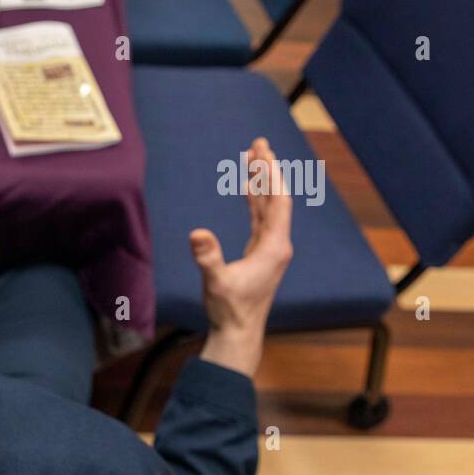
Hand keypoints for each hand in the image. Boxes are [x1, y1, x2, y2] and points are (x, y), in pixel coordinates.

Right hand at [191, 137, 293, 376]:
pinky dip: (255, 200)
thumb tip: (197, 233)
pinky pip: (260, 218)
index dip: (270, 175)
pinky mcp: (260, 253)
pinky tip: (248, 188)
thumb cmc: (230, 309)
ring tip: (252, 158)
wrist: (238, 331)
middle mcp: (276, 244)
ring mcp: (269, 248)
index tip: (262, 152)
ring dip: (260, 182)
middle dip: (266, 170)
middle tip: (258, 143)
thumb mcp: (216, 282)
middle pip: (275, 198)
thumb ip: (208, 257)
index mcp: (274, 246)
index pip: (277, 201)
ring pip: (267, 207)